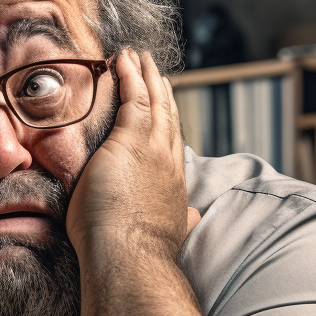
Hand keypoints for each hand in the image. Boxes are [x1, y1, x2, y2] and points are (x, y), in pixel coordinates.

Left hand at [67, 50, 198, 263]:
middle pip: (169, 116)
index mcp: (173, 185)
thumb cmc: (137, 255)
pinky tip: (123, 60)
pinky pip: (133, 97)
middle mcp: (168, 162)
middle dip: (162, 90)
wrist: (129, 259)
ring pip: (154, 101)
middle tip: (155, 69)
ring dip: (146, 75)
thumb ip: (180, 220)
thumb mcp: (167, 234)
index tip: (166, 106)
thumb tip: (192, 217)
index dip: (169, 122)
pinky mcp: (131, 140)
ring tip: (138, 57)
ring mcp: (152, 148)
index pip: (172, 144)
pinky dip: (129, 75)